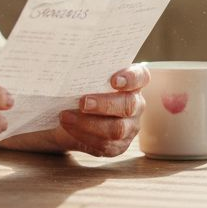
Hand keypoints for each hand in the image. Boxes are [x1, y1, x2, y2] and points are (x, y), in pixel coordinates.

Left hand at [0, 63, 148, 156]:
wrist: (72, 115)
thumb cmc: (80, 89)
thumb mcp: (83, 78)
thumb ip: (84, 71)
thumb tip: (65, 62)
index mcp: (132, 83)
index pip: (141, 77)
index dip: (131, 78)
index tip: (114, 80)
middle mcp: (136, 104)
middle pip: (128, 105)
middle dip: (104, 104)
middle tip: (82, 102)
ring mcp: (130, 127)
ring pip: (117, 129)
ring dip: (89, 124)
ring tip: (66, 117)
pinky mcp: (119, 145)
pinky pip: (105, 145)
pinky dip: (84, 136)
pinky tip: (69, 129)